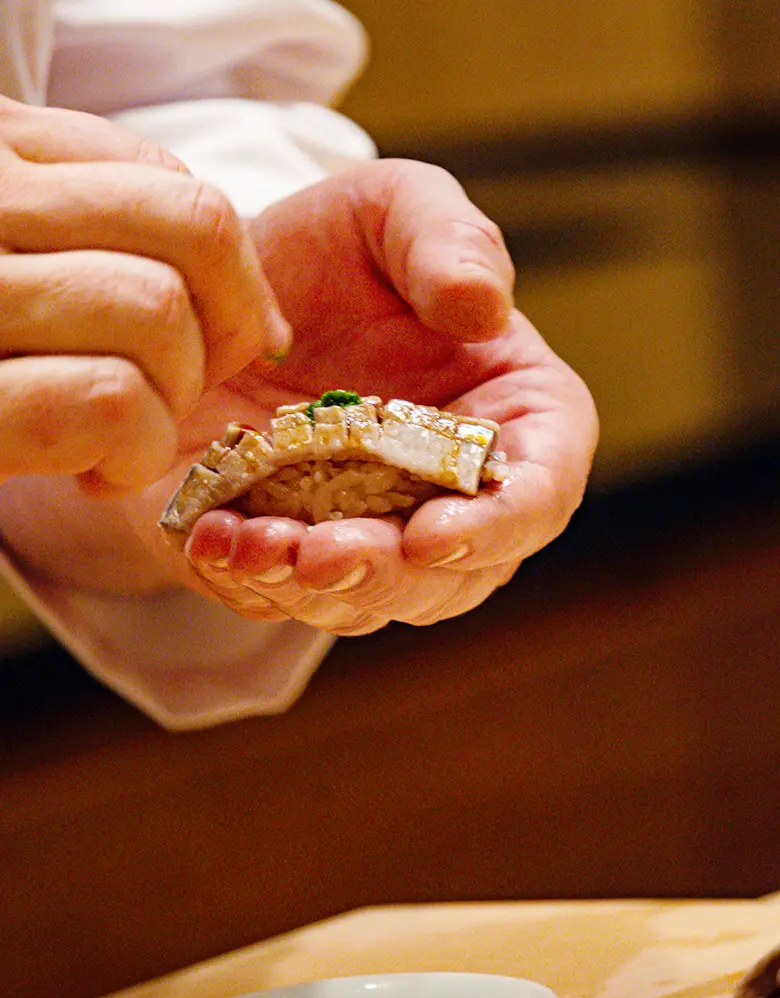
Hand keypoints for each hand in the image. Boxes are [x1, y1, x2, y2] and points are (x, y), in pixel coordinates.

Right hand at [0, 96, 288, 493]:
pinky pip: (110, 398)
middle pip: (192, 234)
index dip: (235, 278)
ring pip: (156, 310)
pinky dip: (133, 451)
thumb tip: (267, 322)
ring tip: (117, 432)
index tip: (223, 337)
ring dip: (168, 401)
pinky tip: (94, 471)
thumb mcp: (32, 261)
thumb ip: (125, 242)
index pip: (180, 189)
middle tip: (170, 390)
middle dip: (219, 335)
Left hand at [159, 159, 597, 632]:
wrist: (221, 291)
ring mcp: (373, 531)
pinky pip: (286, 594)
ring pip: (369, 597)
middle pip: (454, 572)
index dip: (499, 526)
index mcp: (508, 416)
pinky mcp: (294, 548)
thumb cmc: (328, 250)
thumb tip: (483, 311)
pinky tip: (214, 544)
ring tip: (253, 547)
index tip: (435, 534)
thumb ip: (450, 241)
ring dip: (315, 589)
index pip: (540, 489)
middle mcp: (449, 491)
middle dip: (391, 575)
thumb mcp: (390, 209)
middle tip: (325, 554)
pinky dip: (252, 582)